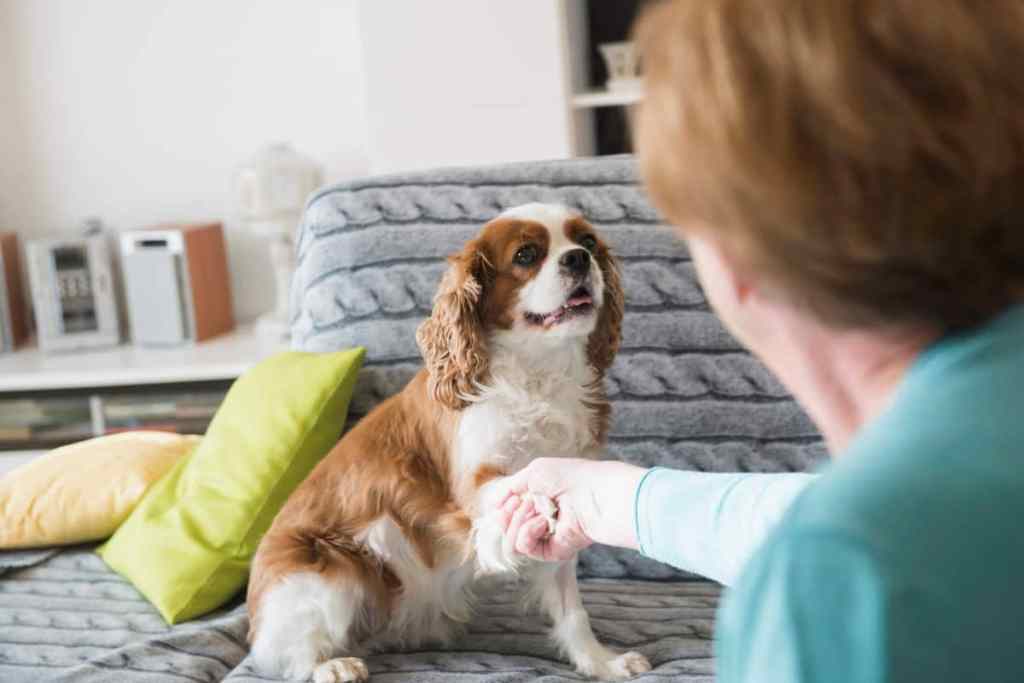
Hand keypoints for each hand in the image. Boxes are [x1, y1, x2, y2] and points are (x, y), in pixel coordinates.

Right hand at [490, 458, 647, 562]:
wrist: (594, 494)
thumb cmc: (569, 477)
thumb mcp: (533, 473)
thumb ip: (509, 488)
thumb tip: (491, 505)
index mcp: (538, 498)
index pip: (508, 508)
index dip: (503, 504)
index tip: (512, 495)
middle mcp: (541, 517)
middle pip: (506, 524)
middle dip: (509, 512)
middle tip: (522, 501)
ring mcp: (546, 535)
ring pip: (512, 539)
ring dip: (516, 522)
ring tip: (534, 509)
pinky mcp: (552, 550)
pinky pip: (525, 548)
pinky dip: (527, 533)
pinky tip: (542, 522)